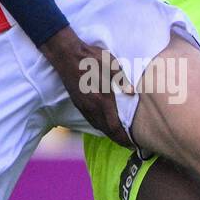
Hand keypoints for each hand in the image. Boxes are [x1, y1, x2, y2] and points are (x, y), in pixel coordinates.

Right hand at [40, 25, 134, 148]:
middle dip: (117, 139)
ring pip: (97, 126)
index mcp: (102, 100)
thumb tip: (132, 93)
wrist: (66, 55)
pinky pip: (90, 119)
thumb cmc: (91, 58)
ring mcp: (83, 106)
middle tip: (128, 144)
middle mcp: (91, 107)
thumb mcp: (111, 65)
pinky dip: (99, 125)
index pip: (114, 126)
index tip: (132, 144)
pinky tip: (103, 123)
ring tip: (118, 136)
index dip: (123, 137)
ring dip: (108, 133)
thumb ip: (122, 80)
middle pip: (106, 130)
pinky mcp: (77, 102)